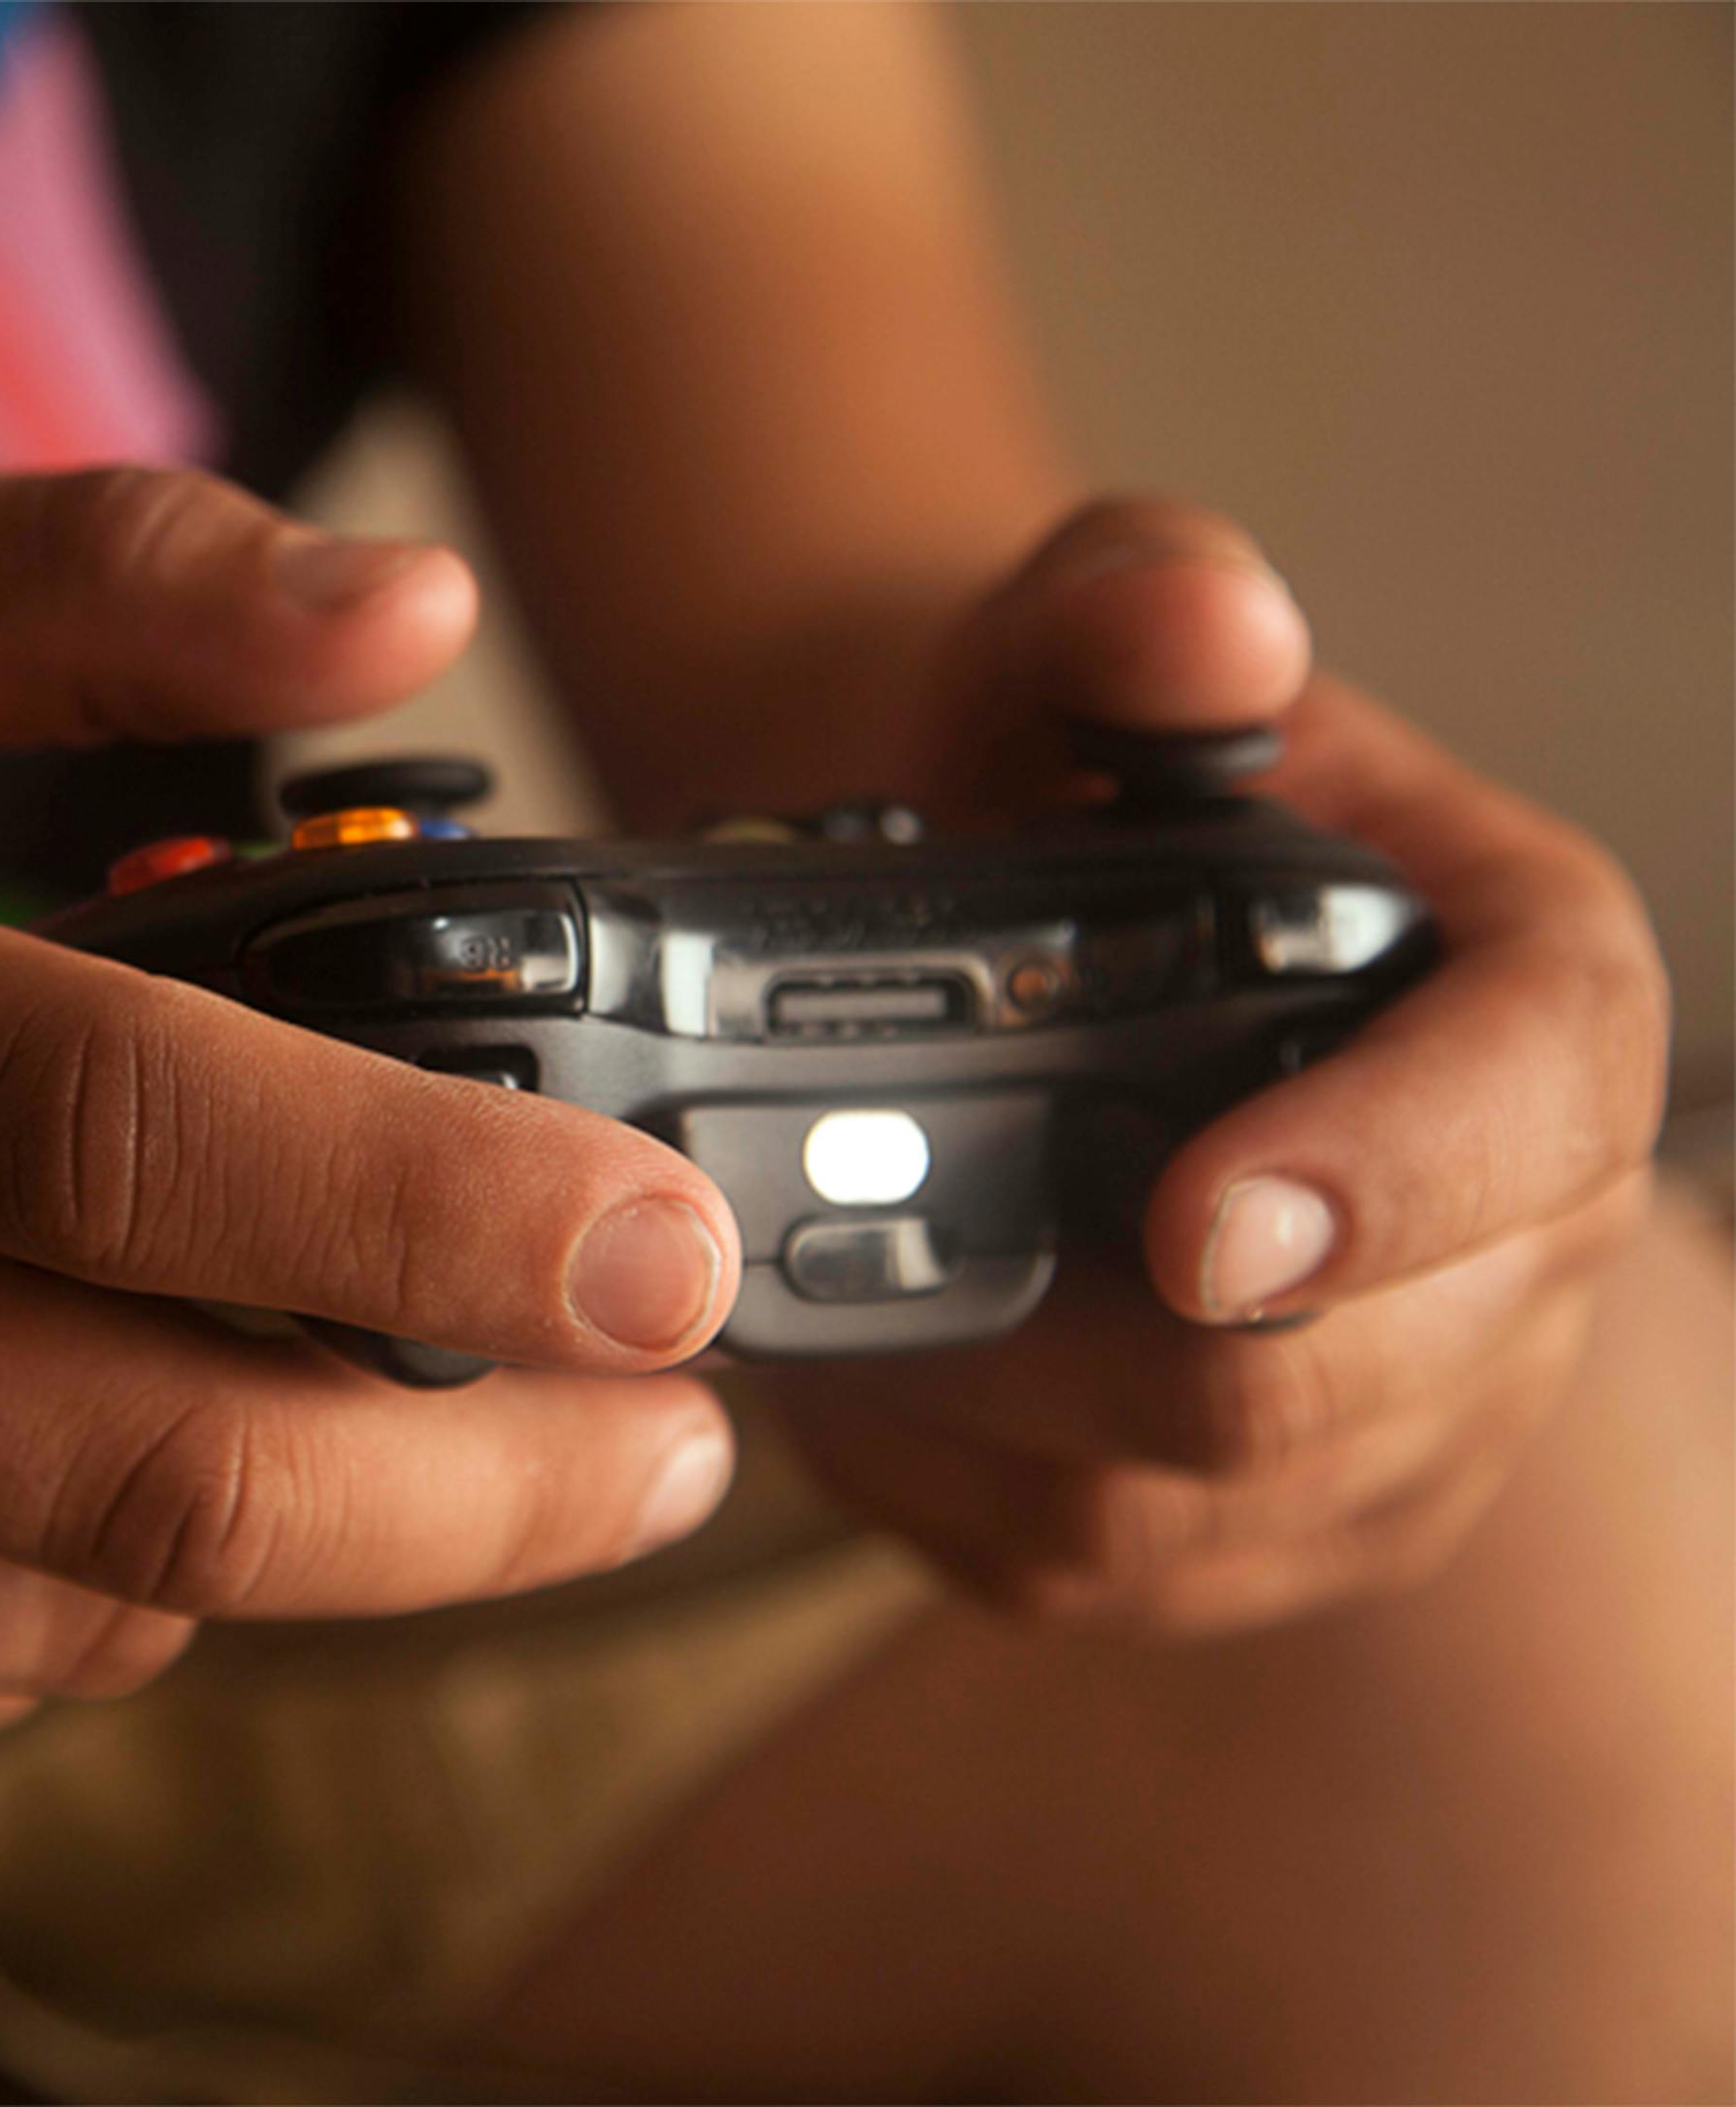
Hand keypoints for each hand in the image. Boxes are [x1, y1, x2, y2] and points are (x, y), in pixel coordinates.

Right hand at [0, 471, 745, 1780]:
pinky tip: (32, 1427)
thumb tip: (411, 606)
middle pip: (169, 1473)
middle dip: (492, 1489)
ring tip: (286, 1362)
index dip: (428, 1213)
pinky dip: (95, 1571)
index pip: (115, 1137)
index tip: (675, 1260)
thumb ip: (105, 577)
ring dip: (271, 1500)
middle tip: (669, 1432)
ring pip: (105, 1597)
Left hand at [772, 499, 1667, 1633]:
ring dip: (978, 1403)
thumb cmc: (1076, 798)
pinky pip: (1072, 1565)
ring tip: (839, 1267)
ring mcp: (1393, 1428)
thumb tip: (1206, 633)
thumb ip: (1135, 612)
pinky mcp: (1250, 1542)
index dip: (1379, 1177)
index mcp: (1534, 1012)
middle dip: (1082, 1321)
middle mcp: (1512, 1252)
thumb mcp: (1082, 654)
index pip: (1532, 1116)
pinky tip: (857, 1356)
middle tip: (876, 1226)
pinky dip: (930, 1477)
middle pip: (1312, 1375)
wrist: (1025, 947)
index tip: (1191, 1217)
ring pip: (1170, 1504)